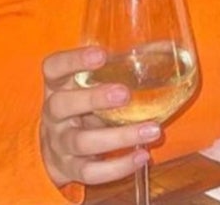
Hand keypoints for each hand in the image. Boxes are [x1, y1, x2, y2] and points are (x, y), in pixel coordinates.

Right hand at [39, 46, 161, 187]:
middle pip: (62, 105)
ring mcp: (60, 143)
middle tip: (124, 94)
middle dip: (93, 99)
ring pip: (81, 141)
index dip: (73, 60)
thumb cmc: (84, 107)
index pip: (53, 68)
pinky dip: (118, 166)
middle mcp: (54, 114)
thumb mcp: (91, 85)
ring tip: (152, 129)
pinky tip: (142, 156)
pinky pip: (91, 172)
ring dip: (119, 137)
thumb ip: (119, 67)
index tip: (101, 54)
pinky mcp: (71, 168)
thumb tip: (166, 47)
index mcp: (57, 86)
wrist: (58, 149)